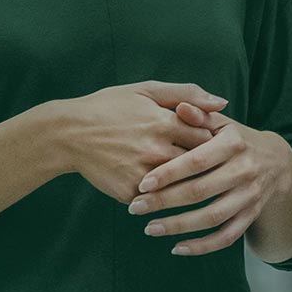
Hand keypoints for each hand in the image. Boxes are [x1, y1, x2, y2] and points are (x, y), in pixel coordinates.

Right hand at [59, 81, 224, 203]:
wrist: (68, 133)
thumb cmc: (110, 107)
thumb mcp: (146, 91)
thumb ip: (187, 94)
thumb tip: (223, 103)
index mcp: (165, 122)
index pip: (209, 138)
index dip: (212, 142)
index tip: (211, 144)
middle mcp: (156, 150)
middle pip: (199, 165)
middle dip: (205, 166)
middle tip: (210, 166)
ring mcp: (143, 174)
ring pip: (182, 187)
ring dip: (188, 185)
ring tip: (192, 181)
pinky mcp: (129, 193)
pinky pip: (157, 200)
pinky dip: (164, 197)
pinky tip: (165, 192)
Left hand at [127, 103, 291, 255]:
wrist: (276, 162)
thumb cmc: (236, 138)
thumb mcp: (222, 123)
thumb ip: (199, 115)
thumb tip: (179, 108)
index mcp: (234, 143)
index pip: (196, 161)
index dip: (168, 173)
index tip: (142, 184)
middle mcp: (245, 170)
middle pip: (200, 192)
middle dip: (164, 202)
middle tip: (135, 208)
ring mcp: (250, 195)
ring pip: (212, 217)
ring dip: (179, 226)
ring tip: (150, 229)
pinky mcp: (252, 215)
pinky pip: (227, 237)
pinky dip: (203, 246)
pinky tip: (178, 248)